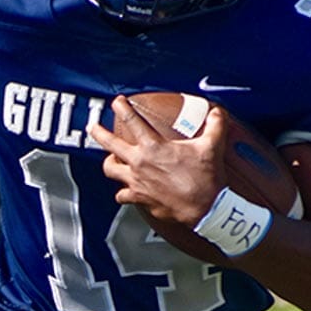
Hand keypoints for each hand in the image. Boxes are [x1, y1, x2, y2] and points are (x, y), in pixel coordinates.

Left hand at [88, 95, 227, 232]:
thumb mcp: (212, 146)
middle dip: (98, 132)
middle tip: (93, 126)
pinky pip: (122, 195)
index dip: (122, 108)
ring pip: (110, 170)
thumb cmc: (206, 178)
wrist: (205, 208)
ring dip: (109, 164)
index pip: (132, 121)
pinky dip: (122, 193)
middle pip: (109, 144)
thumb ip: (214, 125)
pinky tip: (125, 191)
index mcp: (154, 147)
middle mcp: (140, 163)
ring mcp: (137, 182)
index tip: (117, 102)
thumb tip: (217, 112)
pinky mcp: (139, 199)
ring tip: (110, 160)